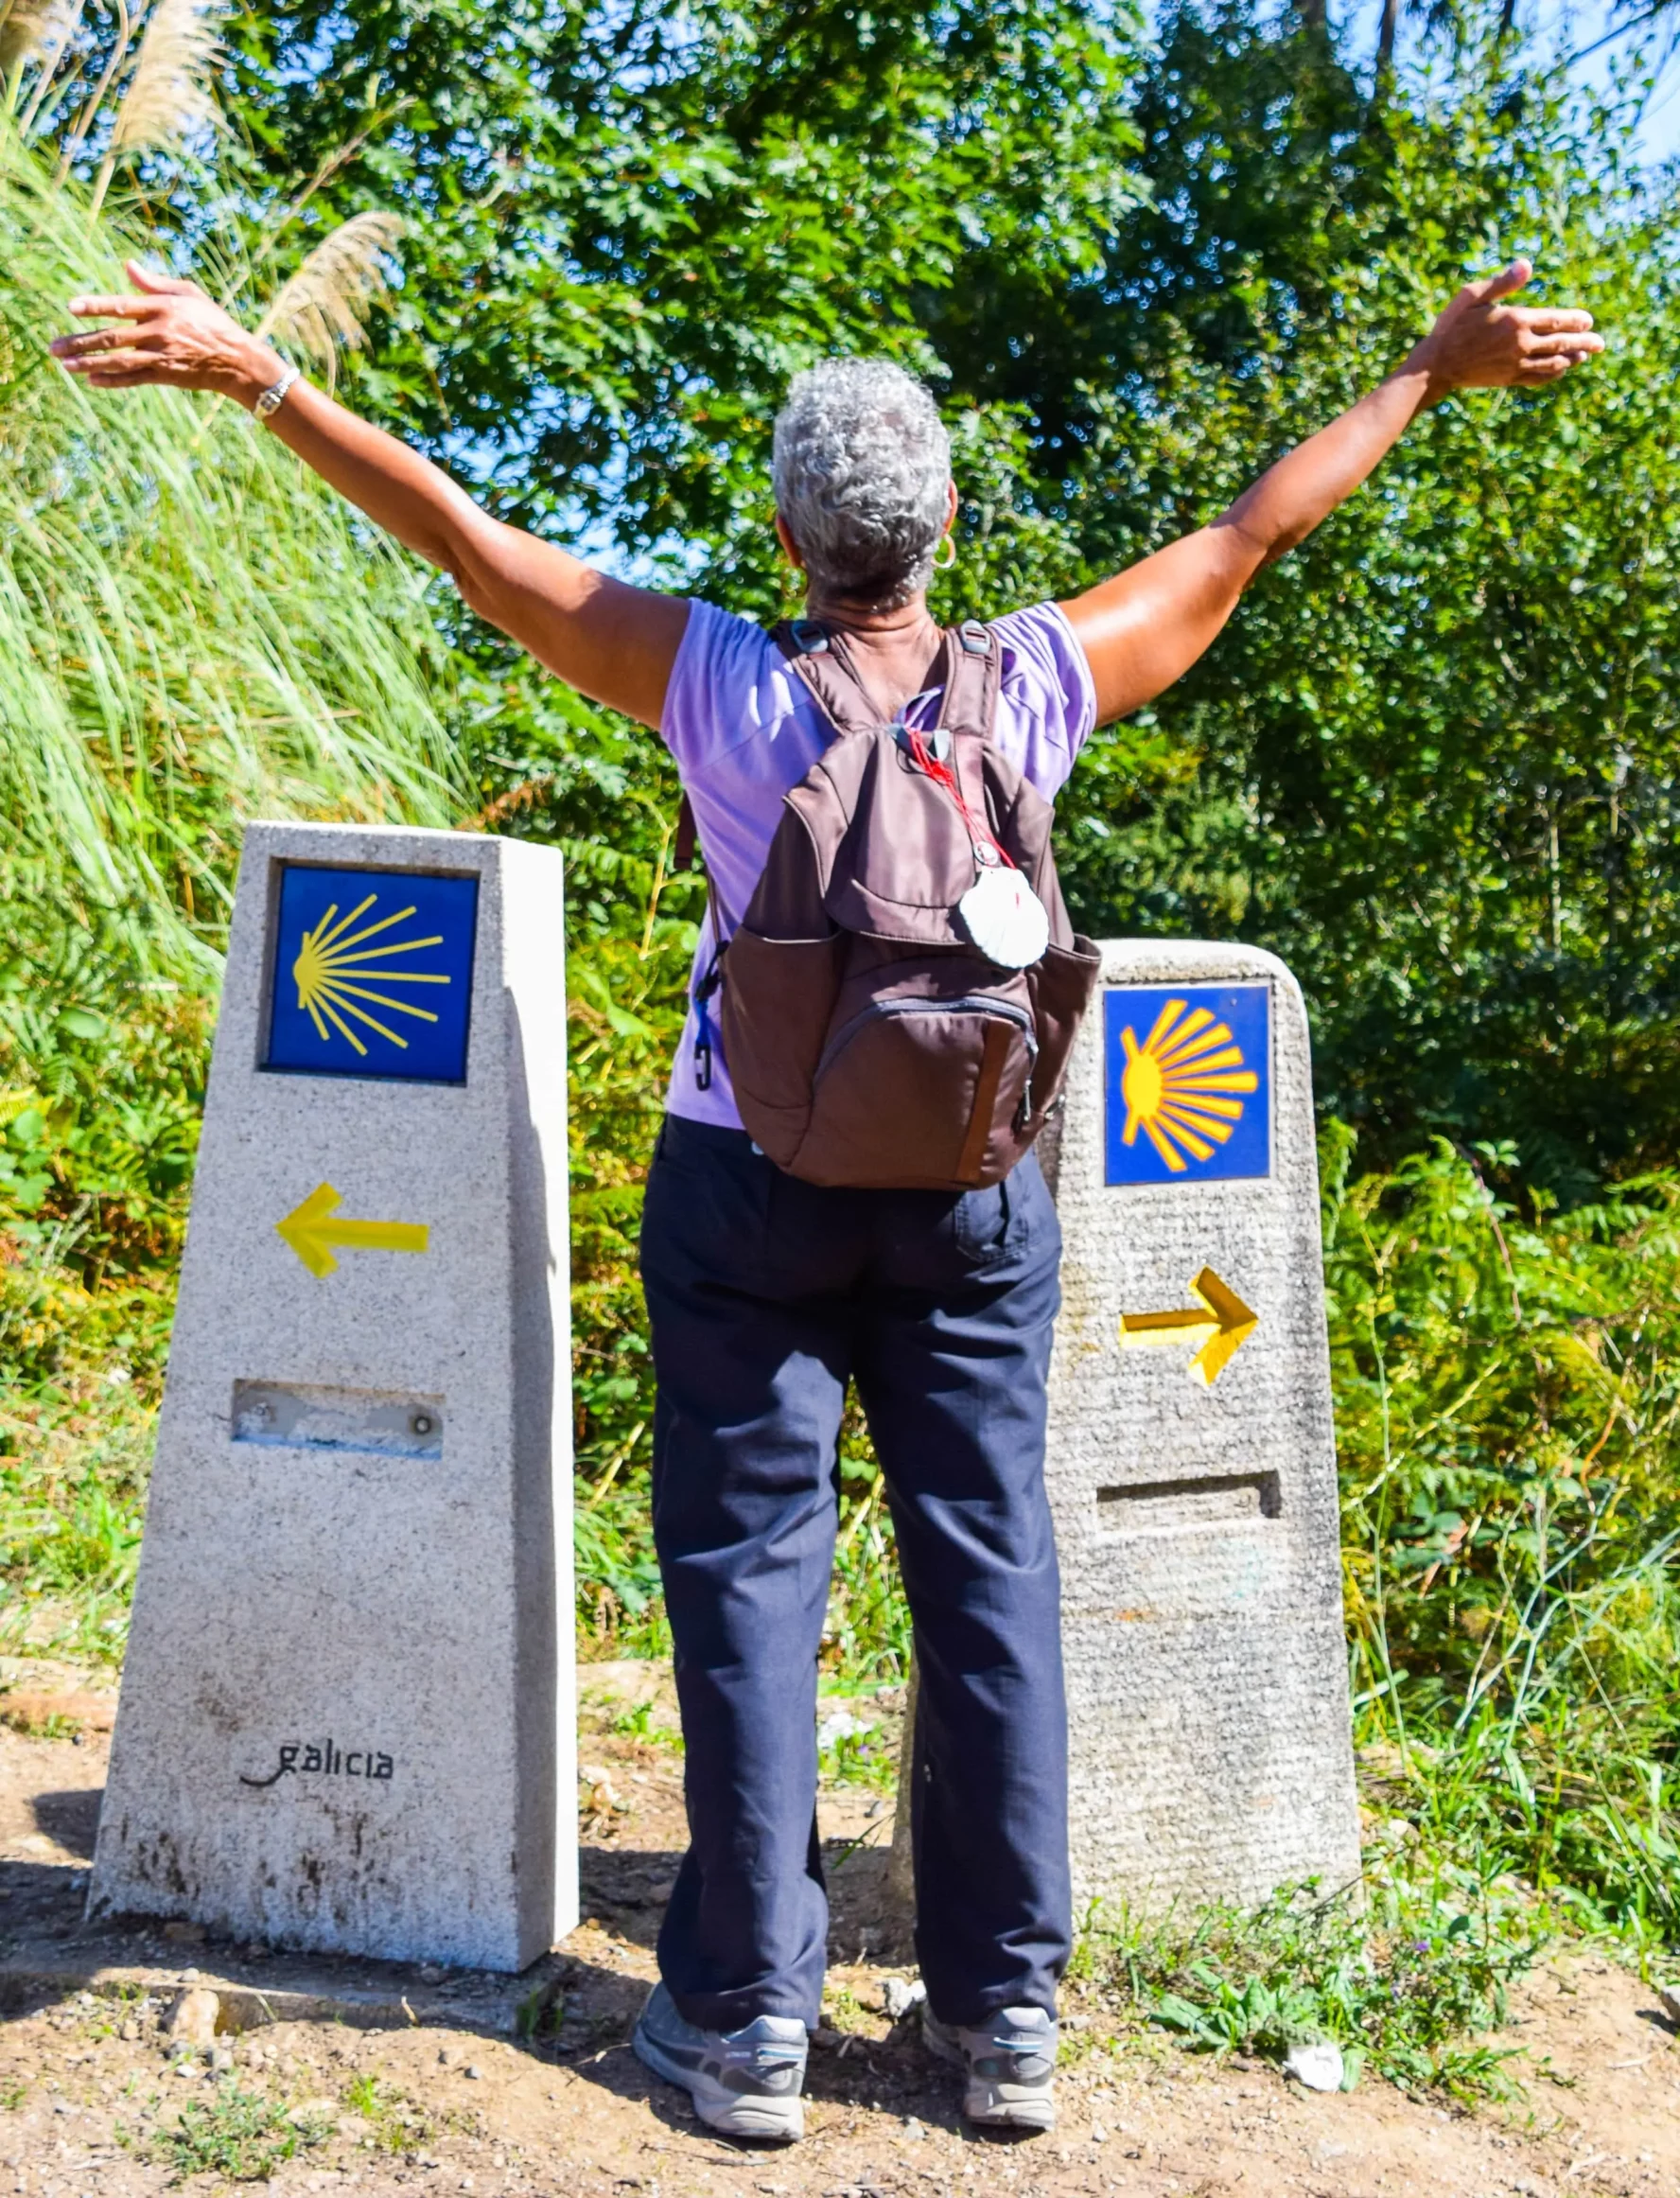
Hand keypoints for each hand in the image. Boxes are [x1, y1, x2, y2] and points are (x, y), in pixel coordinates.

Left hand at [49, 259, 285, 408]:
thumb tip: (128, 265)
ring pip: (118, 360)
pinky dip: (112, 380)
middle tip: (54, 346)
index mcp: (161, 307)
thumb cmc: (213, 321)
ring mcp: (161, 355)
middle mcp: (158, 331)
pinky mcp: (166, 375)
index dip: (94, 306)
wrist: (237, 360)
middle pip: (111, 337)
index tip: (70, 307)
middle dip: (80, 342)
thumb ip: (154, 282)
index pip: (120, 306)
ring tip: (66, 365)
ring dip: (89, 363)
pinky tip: (92, 380)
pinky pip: (134, 379)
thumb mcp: (188, 294)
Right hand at [1407, 260, 1603, 401]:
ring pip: (1553, 362)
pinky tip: (1560, 370)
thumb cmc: (1452, 325)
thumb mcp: (1473, 296)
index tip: (1588, 320)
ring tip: (1586, 355)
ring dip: (1572, 358)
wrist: (1436, 365)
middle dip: (1583, 341)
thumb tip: (1527, 265)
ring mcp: (1515, 364)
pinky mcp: (1508, 379)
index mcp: (1515, 320)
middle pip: (1560, 343)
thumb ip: (1503, 282)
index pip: (1555, 320)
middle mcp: (1520, 344)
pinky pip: (1537, 378)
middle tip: (1600, 342)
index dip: (1575, 321)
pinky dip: (1552, 374)